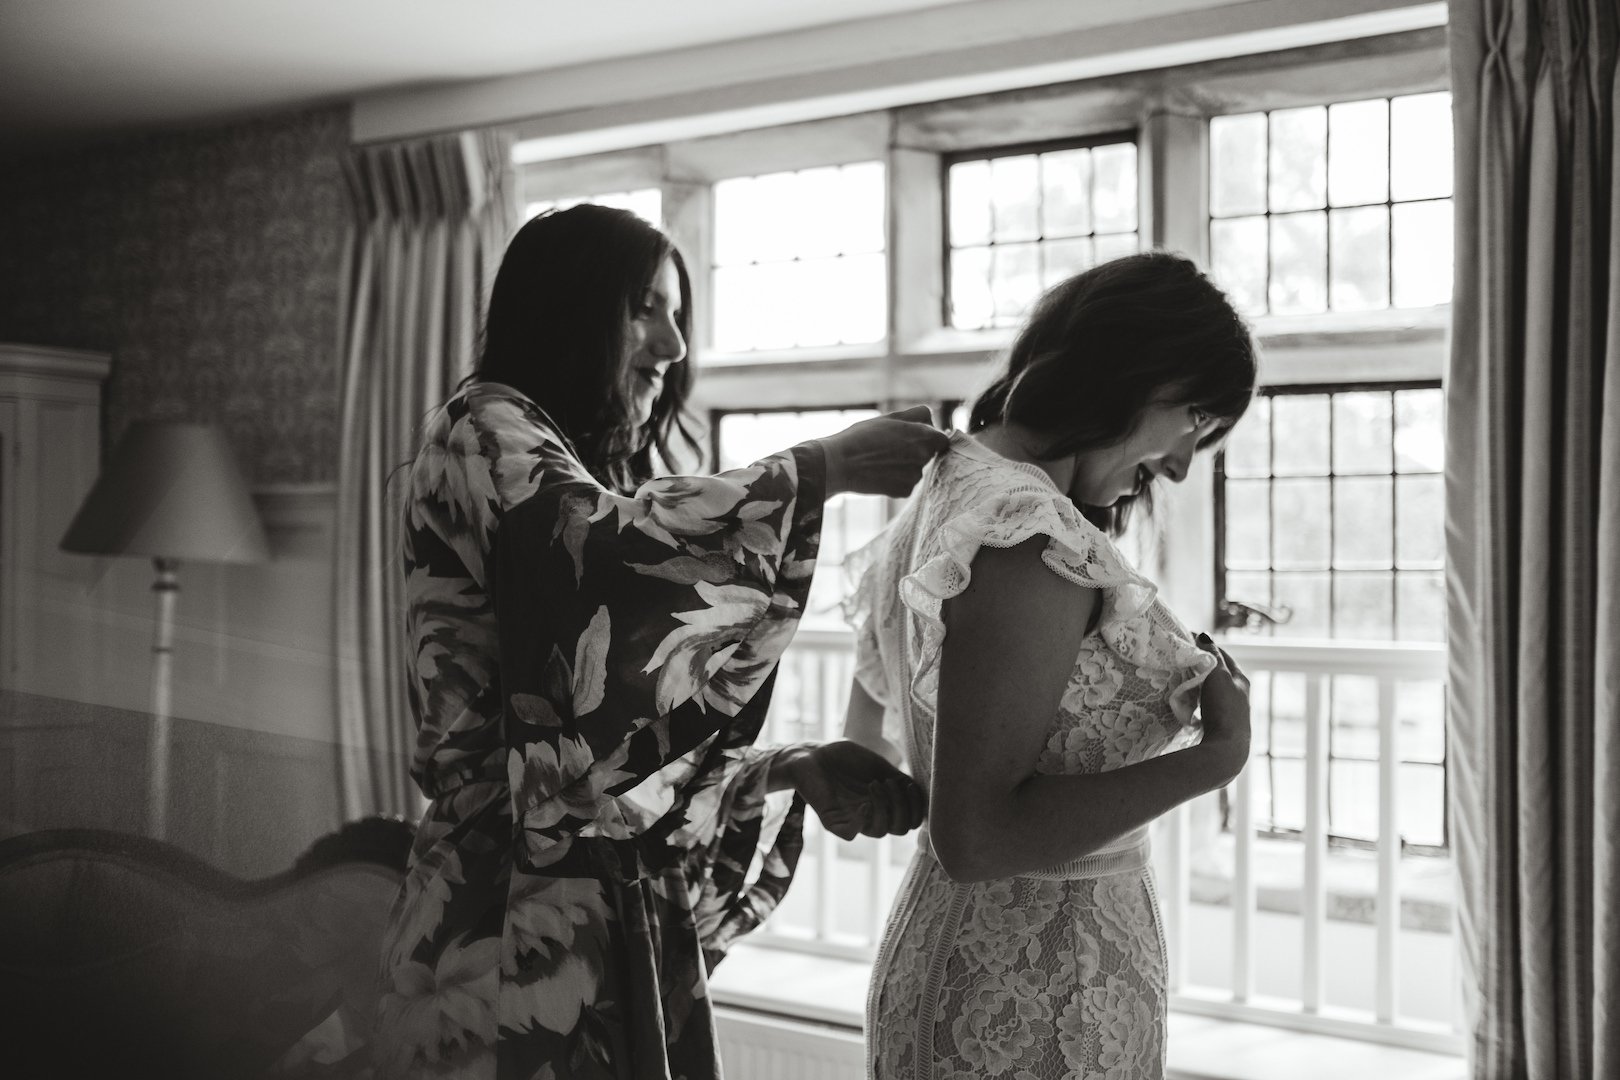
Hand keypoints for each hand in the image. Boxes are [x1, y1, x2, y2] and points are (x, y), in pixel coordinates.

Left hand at [780, 739, 927, 840]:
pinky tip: (864, 804)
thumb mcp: (877, 765)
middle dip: (904, 806)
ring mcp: (852, 819)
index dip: (917, 807)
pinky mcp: (832, 821)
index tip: (911, 785)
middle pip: (900, 828)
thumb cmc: (843, 758)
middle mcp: (871, 815)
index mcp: (884, 804)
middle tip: (891, 783)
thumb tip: (923, 790)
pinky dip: (862, 821)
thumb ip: (898, 778)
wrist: (811, 754)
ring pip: (880, 832)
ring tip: (875, 784)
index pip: (910, 820)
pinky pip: (851, 834)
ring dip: (885, 807)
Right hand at [811, 406, 950, 497]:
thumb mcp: (890, 418)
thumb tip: (933, 420)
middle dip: (915, 451)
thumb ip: (917, 416)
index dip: (930, 438)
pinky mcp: (905, 491)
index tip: (915, 439)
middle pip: (928, 454)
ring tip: (880, 461)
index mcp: (924, 435)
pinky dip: (896, 481)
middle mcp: (924, 456)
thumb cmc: (863, 436)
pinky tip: (879, 474)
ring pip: (916, 470)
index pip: (943, 439)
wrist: (840, 463)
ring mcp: (915, 476)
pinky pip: (906, 484)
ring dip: (904, 466)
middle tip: (890, 449)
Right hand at [1194, 633, 1251, 784]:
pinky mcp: (1224, 727)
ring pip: (1214, 691)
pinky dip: (1199, 700)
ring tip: (1184, 679)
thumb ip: (1211, 656)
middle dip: (1203, 665)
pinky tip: (1190, 704)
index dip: (1208, 645)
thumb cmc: (1223, 709)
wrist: (1226, 750)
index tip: (1189, 638)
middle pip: (1220, 673)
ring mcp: (1233, 712)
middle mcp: (1241, 695)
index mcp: (1241, 680)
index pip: (1224, 655)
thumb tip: (1204, 636)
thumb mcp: (1217, 676)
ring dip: (1200, 684)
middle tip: (1184, 658)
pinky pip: (1209, 706)